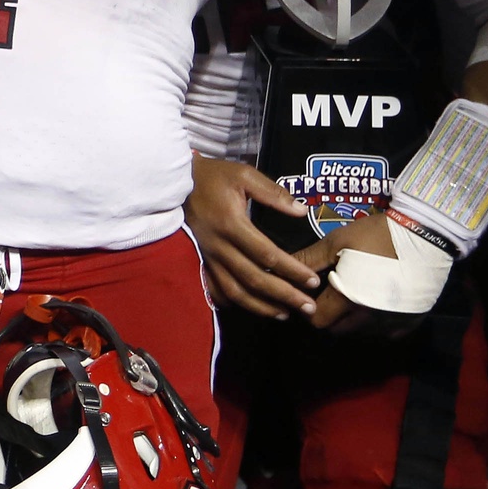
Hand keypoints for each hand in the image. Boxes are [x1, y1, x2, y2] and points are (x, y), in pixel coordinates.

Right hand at [185, 152, 320, 317]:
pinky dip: (235, 303)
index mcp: (231, 224)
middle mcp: (219, 246)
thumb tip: (301, 211)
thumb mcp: (243, 175)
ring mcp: (208, 256)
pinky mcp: (202, 261)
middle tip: (308, 307)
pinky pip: (217, 289)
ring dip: (261, 306)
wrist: (175, 182)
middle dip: (283, 295)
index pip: (267, 254)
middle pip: (254, 279)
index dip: (292, 270)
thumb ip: (273, 193)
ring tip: (285, 314)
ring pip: (235, 290)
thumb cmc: (213, 177)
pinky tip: (252, 308)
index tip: (312, 280)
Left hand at [302, 212, 438, 337]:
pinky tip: (377, 304)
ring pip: (361, 333)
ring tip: (356, 296)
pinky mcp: (410, 323)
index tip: (313, 294)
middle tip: (333, 293)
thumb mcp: (337, 241)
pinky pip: (386, 333)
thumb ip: (308, 259)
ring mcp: (391, 323)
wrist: (425, 235)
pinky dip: (377, 324)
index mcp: (347, 298)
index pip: (317, 320)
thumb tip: (278, 267)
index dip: (310, 309)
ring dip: (352, 321)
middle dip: (329, 316)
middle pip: (337, 330)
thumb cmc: (376, 235)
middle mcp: (368, 318)